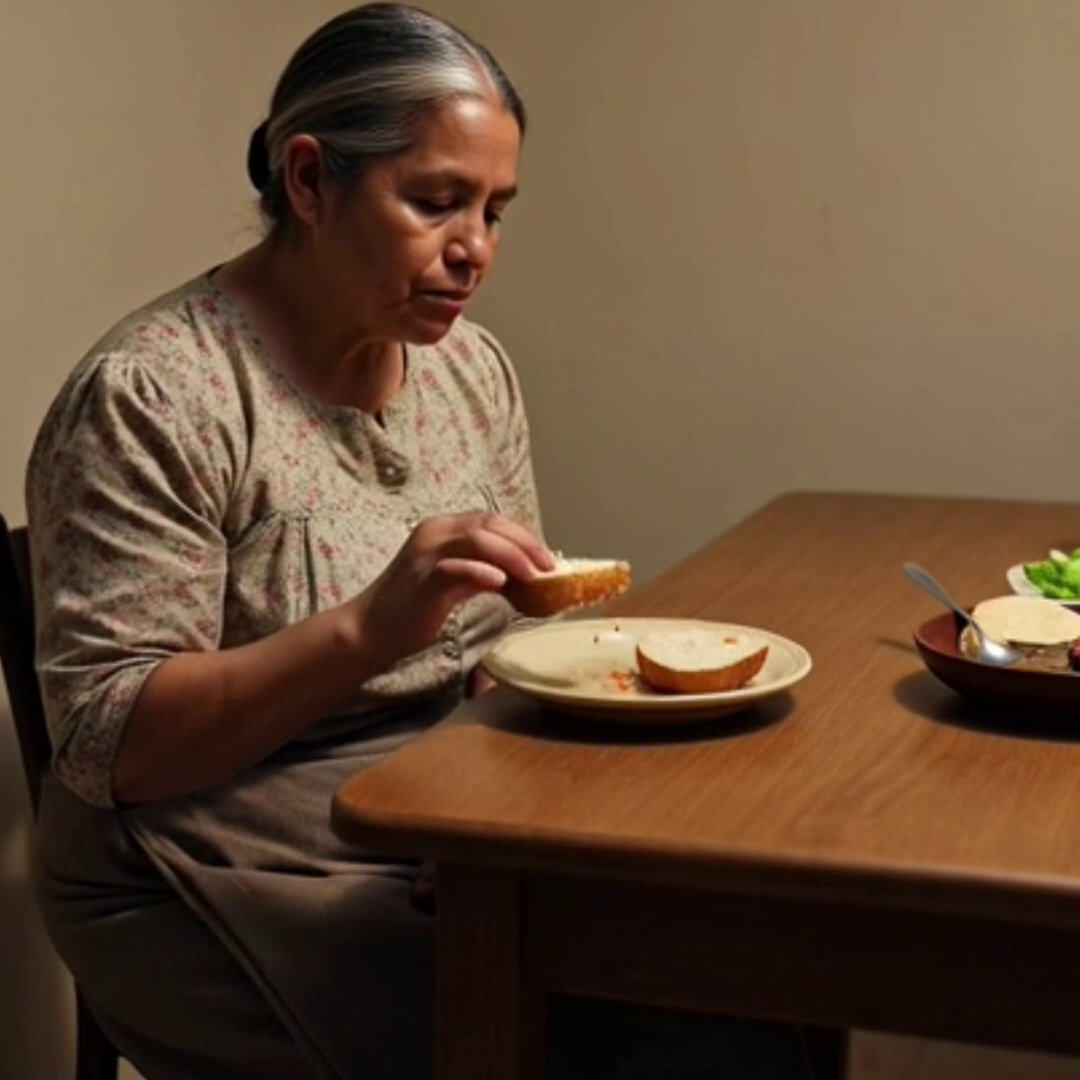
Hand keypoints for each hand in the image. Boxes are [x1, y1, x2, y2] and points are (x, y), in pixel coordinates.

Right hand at [351, 512, 552, 669]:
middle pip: (490, 524)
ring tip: (535, 575)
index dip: (523, 536)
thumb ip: (481, 573)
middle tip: (550, 566)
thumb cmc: (413, 609)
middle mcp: (434, 533)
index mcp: (442, 530)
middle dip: (526, 543)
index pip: (491, 521)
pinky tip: (501, 584)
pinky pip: (457, 568)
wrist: (370, 630)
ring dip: (513, 555)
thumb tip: (521, 578)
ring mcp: (427, 554)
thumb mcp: (454, 584)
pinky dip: (482, 573)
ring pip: (478, 539)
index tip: (546, 558)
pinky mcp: (423, 579)